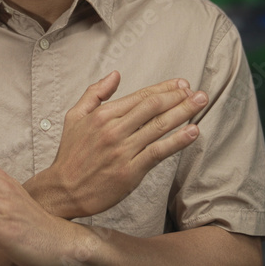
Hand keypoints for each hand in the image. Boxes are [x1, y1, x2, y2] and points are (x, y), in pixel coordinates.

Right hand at [31, 71, 207, 218]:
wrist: (63, 190)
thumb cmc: (70, 154)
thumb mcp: (74, 116)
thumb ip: (94, 93)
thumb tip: (115, 75)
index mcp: (102, 115)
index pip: (140, 96)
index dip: (164, 89)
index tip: (181, 84)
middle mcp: (114, 130)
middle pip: (153, 107)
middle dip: (179, 97)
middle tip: (197, 92)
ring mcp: (123, 150)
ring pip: (159, 126)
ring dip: (183, 113)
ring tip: (200, 103)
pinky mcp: (130, 171)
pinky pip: (158, 152)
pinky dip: (177, 140)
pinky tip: (192, 131)